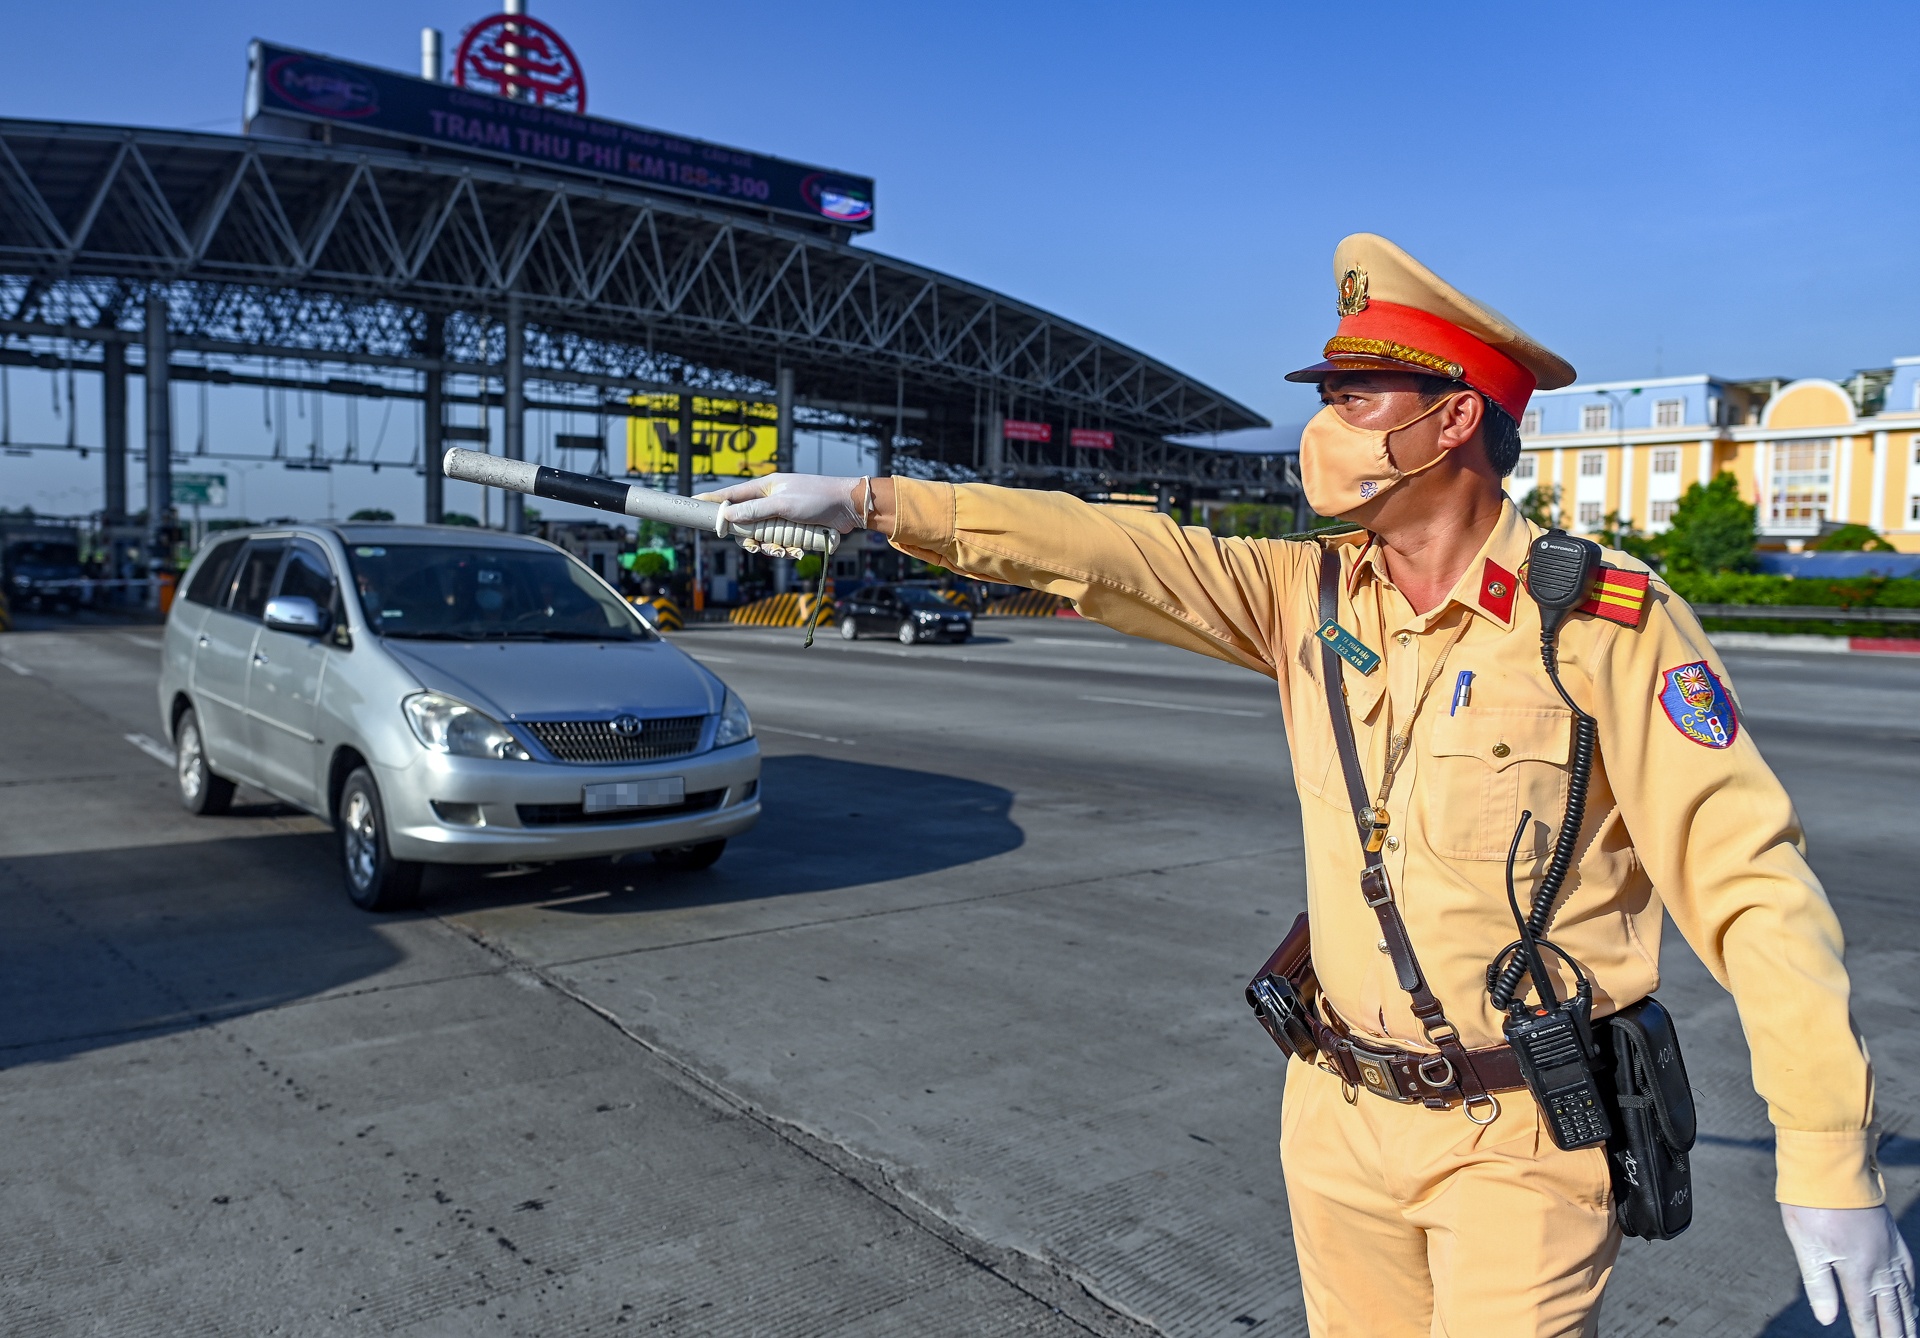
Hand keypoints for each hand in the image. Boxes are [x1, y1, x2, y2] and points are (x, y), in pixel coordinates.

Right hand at [697, 475, 864, 538]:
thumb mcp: (783, 504)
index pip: (731, 494)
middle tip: (756, 546)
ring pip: (762, 537)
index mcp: (765, 488)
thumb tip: (727, 514)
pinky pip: (779, 544)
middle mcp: (770, 502)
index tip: (693, 504)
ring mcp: (781, 516)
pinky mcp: (793, 530)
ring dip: (771, 547)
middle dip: (750, 538)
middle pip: (744, 523)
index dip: (713, 501)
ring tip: (786, 550)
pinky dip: (785, 550)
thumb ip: (755, 511)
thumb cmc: (818, 498)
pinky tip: (796, 551)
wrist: (848, 508)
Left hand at [1783, 1204, 1916, 1335]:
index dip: (1870, 1337)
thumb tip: (1827, 1320)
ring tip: (1911, 1336)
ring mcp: (1889, 1252)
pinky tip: (1912, 1302)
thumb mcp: (1805, 1245)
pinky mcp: (1893, 1239)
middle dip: (1895, 1335)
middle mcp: (1879, 1265)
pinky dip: (1911, 1292)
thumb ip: (1819, 1285)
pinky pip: (1908, 1272)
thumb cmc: (1811, 1206)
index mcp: (1856, 1270)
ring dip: (1908, 1319)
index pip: (1865, 1315)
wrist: (1831, 1169)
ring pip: (1904, 1294)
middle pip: (1891, 1310)